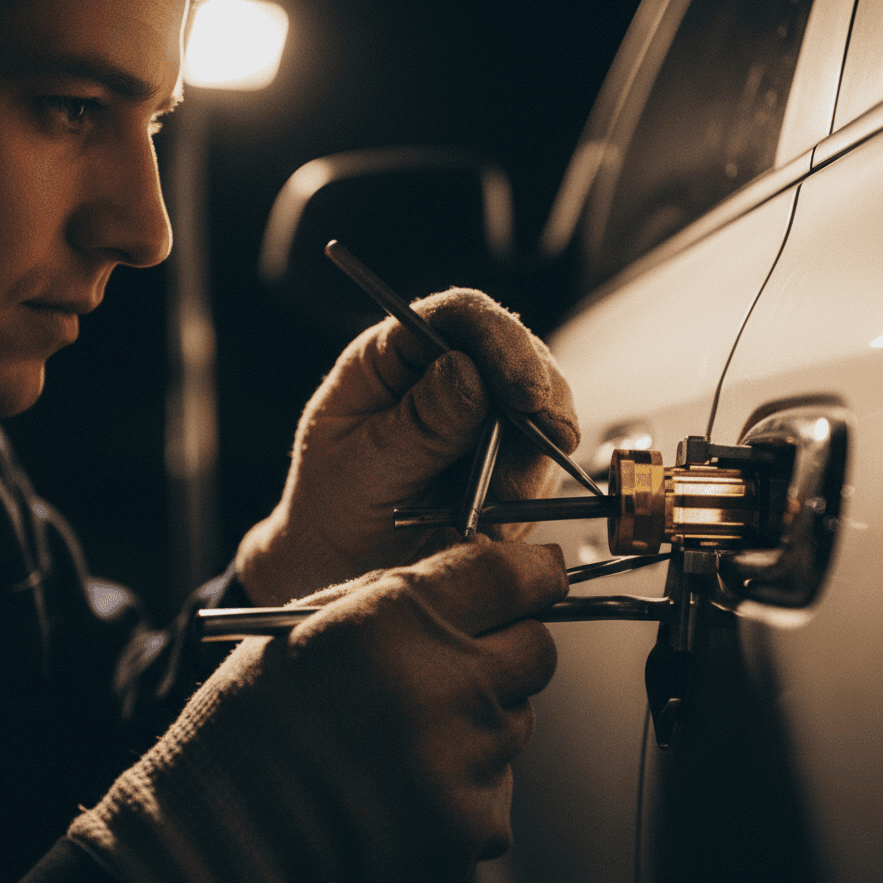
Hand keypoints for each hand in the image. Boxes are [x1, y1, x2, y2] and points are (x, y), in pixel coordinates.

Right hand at [69, 539, 566, 882]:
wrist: (230, 836)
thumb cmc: (259, 719)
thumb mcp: (312, 621)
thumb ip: (401, 593)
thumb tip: (474, 580)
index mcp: (400, 617)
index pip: (512, 577)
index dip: (533, 574)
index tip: (537, 578)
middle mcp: (447, 682)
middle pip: (536, 649)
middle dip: (505, 650)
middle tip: (451, 668)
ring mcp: (467, 759)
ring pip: (516, 721)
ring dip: (478, 720)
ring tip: (404, 739)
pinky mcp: (473, 823)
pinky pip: (497, 786)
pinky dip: (463, 784)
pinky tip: (402, 788)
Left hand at [235, 287, 579, 604]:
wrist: (343, 566)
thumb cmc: (332, 511)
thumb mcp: (364, 468)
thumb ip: (417, 424)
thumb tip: (469, 371)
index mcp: (392, 357)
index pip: (458, 316)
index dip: (501, 340)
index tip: (525, 391)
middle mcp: (443, 375)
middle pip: (519, 355)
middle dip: (538, 403)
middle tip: (550, 444)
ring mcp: (480, 417)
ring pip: (542, 412)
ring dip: (532, 463)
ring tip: (494, 507)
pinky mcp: (505, 459)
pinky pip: (542, 466)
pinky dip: (529, 497)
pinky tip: (493, 524)